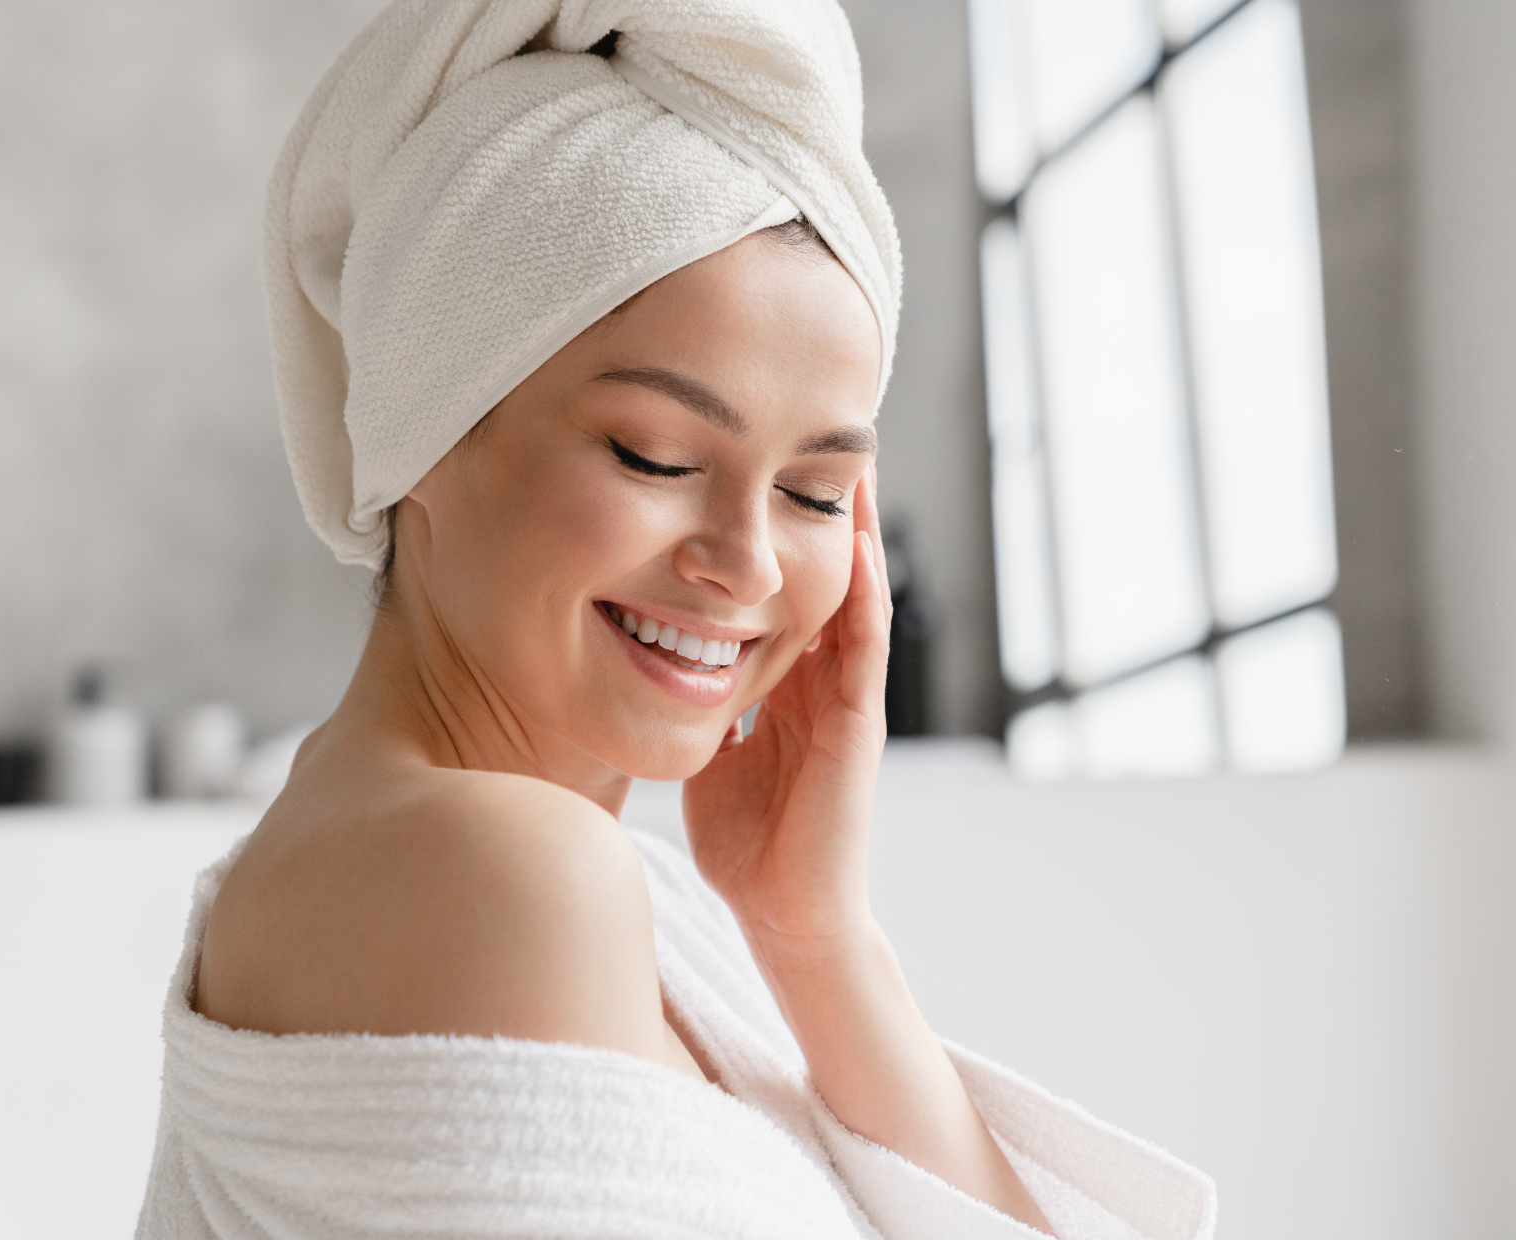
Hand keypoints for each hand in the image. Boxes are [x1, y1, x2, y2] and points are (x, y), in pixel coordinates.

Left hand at [682, 466, 892, 956]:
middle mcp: (821, 678)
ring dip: (853, 527)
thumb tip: (652, 668)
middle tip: (810, 431)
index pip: (783, 588)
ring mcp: (846, 697)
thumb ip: (698, 707)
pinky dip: (863, 589)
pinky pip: (863, 643)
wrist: (787, 914)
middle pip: (822, 573)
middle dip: (815, 508)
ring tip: (848, 458)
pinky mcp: (858, 722)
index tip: (757, 468)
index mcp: (786, 682)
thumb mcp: (710, 753)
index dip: (775, 531)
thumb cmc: (748, 843)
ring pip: (853, 591)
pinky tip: (857, 539)